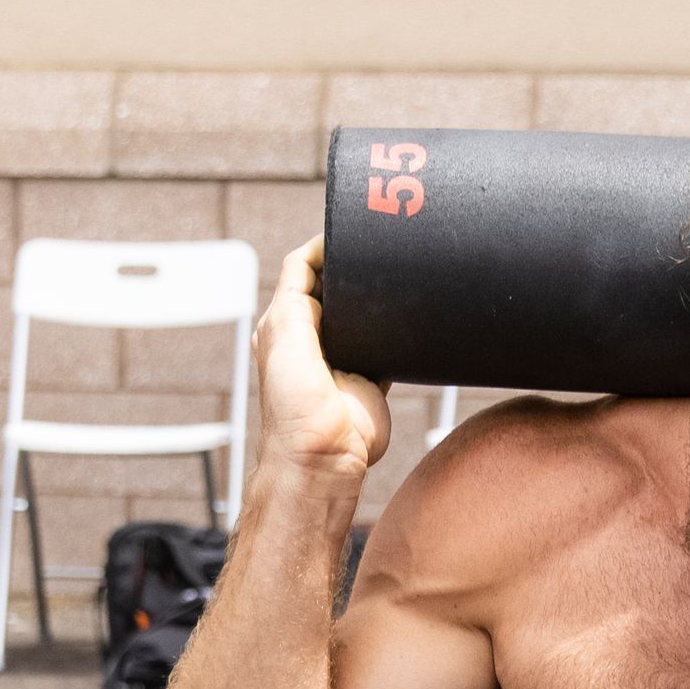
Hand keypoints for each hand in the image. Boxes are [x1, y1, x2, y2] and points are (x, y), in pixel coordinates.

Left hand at [253, 235, 391, 483]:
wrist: (324, 457)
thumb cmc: (295, 409)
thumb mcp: (285, 338)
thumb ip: (297, 297)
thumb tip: (314, 260)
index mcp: (283, 325)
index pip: (300, 270)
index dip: (321, 247)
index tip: (349, 231)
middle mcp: (310, 338)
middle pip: (332, 287)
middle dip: (351, 267)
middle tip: (378, 248)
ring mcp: (342, 358)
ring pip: (360, 314)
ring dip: (374, 298)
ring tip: (394, 277)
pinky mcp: (369, 376)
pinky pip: (385, 344)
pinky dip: (395, 331)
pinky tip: (405, 320)